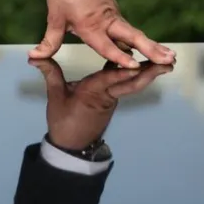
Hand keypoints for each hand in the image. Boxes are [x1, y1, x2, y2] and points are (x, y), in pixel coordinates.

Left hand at [27, 0, 176, 68]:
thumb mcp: (55, 17)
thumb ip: (49, 41)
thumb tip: (34, 57)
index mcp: (90, 26)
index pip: (107, 45)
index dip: (120, 57)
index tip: (135, 66)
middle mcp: (106, 22)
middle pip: (132, 37)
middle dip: (150, 50)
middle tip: (167, 60)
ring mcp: (113, 16)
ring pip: (135, 33)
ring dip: (152, 45)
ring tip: (170, 56)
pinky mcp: (115, 11)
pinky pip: (130, 29)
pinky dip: (143, 40)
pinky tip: (155, 49)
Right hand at [31, 56, 171, 150]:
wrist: (72, 146)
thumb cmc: (63, 120)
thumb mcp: (54, 96)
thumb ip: (50, 73)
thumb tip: (34, 56)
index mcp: (92, 93)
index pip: (109, 80)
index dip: (123, 71)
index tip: (138, 62)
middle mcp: (107, 96)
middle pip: (131, 83)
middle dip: (150, 73)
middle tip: (168, 63)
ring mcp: (112, 99)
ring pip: (133, 85)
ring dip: (150, 74)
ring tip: (166, 63)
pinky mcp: (112, 100)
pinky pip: (127, 86)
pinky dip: (138, 76)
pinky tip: (145, 65)